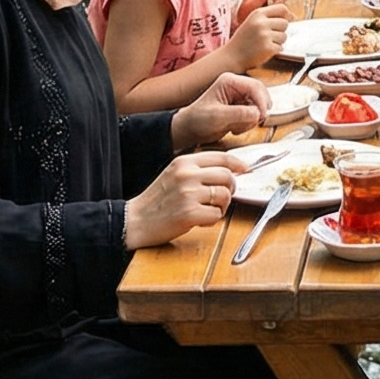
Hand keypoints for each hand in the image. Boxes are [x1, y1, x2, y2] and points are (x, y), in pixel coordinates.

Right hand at [125, 151, 240, 247]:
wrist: (134, 221)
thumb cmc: (157, 200)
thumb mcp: (174, 174)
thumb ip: (198, 170)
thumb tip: (230, 170)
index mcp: (183, 162)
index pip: (221, 157)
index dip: (237, 164)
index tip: (245, 170)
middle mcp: (187, 175)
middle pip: (227, 176)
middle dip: (230, 189)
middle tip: (221, 198)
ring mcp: (188, 194)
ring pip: (225, 196)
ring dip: (222, 207)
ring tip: (208, 211)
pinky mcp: (189, 213)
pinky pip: (217, 214)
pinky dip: (212, 220)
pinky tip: (200, 220)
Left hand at [174, 73, 268, 145]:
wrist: (189, 130)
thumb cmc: (197, 120)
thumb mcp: (217, 117)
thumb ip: (239, 113)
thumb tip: (258, 113)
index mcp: (229, 81)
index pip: (255, 87)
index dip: (262, 102)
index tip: (261, 116)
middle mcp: (236, 86)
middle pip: (261, 95)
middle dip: (257, 111)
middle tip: (251, 123)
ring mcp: (240, 97)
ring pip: (259, 106)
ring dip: (252, 119)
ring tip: (236, 127)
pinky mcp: (242, 107)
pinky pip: (255, 114)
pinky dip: (249, 123)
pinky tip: (236, 128)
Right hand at [228, 1, 290, 68]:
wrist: (231, 57)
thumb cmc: (243, 40)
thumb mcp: (253, 22)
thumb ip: (270, 17)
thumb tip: (293, 16)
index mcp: (257, 14)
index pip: (282, 8)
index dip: (286, 14)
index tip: (285, 20)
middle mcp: (261, 23)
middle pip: (285, 23)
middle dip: (280, 30)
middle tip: (268, 37)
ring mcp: (264, 35)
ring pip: (284, 36)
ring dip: (277, 41)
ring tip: (264, 44)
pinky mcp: (267, 48)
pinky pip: (280, 47)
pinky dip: (274, 51)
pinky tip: (263, 51)